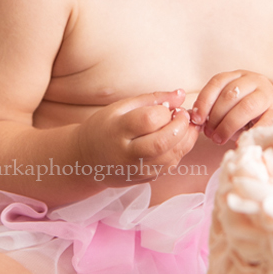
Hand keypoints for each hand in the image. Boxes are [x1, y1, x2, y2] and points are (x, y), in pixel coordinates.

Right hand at [76, 90, 198, 180]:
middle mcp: (127, 155)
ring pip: (172, 156)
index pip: (149, 120)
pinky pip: (171, 165)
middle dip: (181, 125)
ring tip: (183, 124)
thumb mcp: (121, 107)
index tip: (167, 107)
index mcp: (117, 131)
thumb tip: (181, 94)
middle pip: (163, 142)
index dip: (165, 111)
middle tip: (183, 115)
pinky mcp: (145, 179)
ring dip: (186, 137)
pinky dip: (180, 149)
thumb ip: (152, 99)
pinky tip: (177, 138)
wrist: (86, 161)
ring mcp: (137, 170)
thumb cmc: (104, 128)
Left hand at [190, 70, 272, 145]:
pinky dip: (248, 133)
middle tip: (209, 134)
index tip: (196, 118)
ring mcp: (268, 95)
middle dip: (215, 117)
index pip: (218, 81)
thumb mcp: (231, 105)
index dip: (204, 100)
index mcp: (240, 76)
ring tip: (219, 139)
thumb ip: (215, 109)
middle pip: (230, 94)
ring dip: (228, 126)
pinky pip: (262, 122)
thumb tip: (196, 120)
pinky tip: (239, 142)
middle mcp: (255, 80)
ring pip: (245, 106)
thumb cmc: (249, 113)